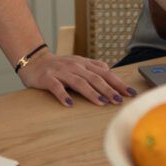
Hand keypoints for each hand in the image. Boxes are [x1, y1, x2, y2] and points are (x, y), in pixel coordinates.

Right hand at [17, 50, 136, 106]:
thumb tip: (110, 70)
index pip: (105, 73)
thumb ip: (93, 67)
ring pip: (79, 82)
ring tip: (101, 102)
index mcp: (83, 63)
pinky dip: (63, 95)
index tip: (130, 93)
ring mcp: (61, 72)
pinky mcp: (48, 78)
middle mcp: (74, 66)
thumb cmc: (59, 66)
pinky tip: (69, 104)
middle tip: (119, 100)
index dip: (118, 83)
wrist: (34, 61)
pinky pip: (57, 87)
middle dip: (108, 89)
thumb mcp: (78, 63)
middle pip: (94, 78)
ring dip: (91, 93)